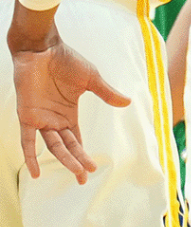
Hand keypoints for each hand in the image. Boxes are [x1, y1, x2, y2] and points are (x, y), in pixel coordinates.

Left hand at [10, 35, 129, 183]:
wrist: (44, 48)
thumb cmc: (67, 60)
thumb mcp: (91, 78)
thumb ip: (106, 93)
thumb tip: (128, 102)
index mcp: (69, 114)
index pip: (76, 140)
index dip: (83, 155)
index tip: (92, 170)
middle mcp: (54, 120)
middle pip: (67, 147)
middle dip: (76, 162)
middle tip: (85, 177)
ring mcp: (41, 118)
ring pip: (53, 146)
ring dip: (63, 159)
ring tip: (76, 171)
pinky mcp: (28, 115)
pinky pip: (27, 141)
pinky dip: (31, 156)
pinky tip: (36, 172)